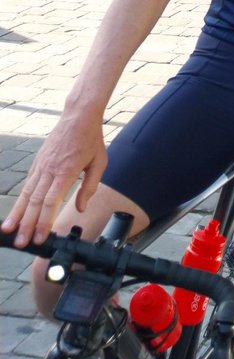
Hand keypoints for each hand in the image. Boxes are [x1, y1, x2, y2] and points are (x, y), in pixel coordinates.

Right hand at [1, 114, 106, 246]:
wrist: (79, 116)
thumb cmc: (91, 139)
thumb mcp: (99, 162)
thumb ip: (89, 187)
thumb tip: (81, 208)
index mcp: (67, 171)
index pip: (52, 202)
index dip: (44, 222)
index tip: (40, 238)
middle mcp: (50, 170)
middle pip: (35, 202)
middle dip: (27, 225)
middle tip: (20, 243)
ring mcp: (41, 166)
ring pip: (26, 194)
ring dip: (17, 214)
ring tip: (8, 231)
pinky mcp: (37, 163)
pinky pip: (27, 184)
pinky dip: (20, 200)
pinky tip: (15, 212)